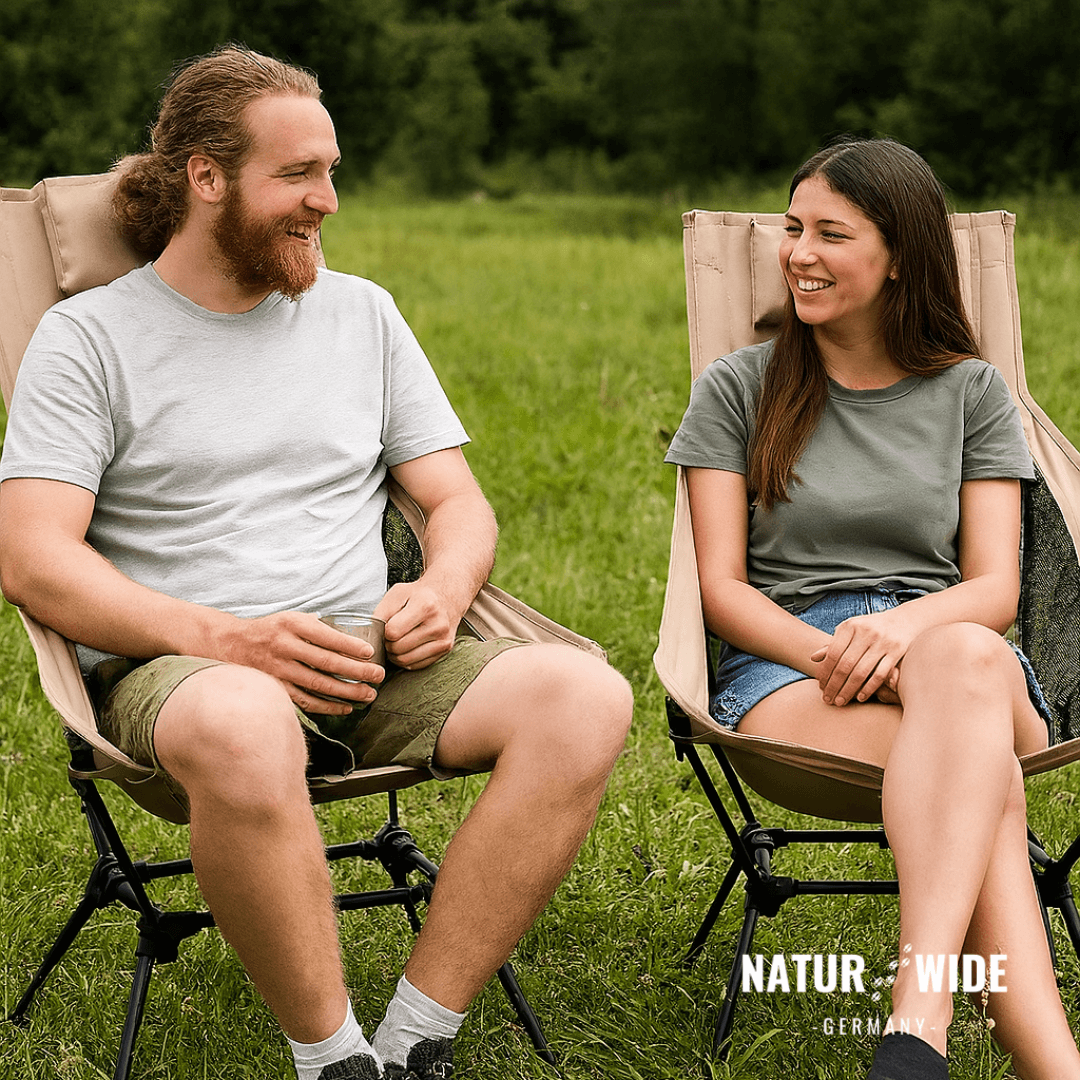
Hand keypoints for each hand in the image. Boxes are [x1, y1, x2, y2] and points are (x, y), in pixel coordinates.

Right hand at [213, 610, 383, 714]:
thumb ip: (318, 627)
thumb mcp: (292, 618)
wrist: (230, 644)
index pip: (327, 636)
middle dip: (357, 671)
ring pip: (318, 685)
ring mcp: (278, 670)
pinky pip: (305, 701)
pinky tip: (345, 707)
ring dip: (347, 692)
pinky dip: (327, 706)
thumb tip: (351, 638)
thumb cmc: (271, 630)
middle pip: (327, 662)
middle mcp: (285, 646)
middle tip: (378, 676)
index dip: (350, 646)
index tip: (370, 653)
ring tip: (368, 695)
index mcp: (293, 625)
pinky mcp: (275, 688)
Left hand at [375, 580, 457, 669]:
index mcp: (425, 605)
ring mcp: (443, 639)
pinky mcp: (445, 649)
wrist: (447, 596)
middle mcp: (437, 624)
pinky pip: (416, 665)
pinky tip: (407, 648)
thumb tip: (371, 634)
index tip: (386, 627)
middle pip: (398, 648)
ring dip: (395, 655)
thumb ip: (382, 611)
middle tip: (389, 636)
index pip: (393, 631)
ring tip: (396, 642)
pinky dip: (406, 660)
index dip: (384, 631)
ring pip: (406, 660)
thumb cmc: (419, 595)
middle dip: (388, 644)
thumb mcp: (398, 593)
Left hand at [810, 610, 914, 706]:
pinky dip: (869, 688)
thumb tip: (813, 658)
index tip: (820, 687)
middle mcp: (865, 632)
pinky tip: (860, 697)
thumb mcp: (851, 631)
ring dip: (849, 690)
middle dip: (834, 685)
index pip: (833, 653)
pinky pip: (880, 674)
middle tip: (828, 700)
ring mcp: (883, 641)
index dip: (825, 672)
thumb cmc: (871, 628)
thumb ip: (833, 644)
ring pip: (861, 672)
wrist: (905, 620)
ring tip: (841, 702)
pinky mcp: (897, 651)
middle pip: (845, 665)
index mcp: (850, 626)